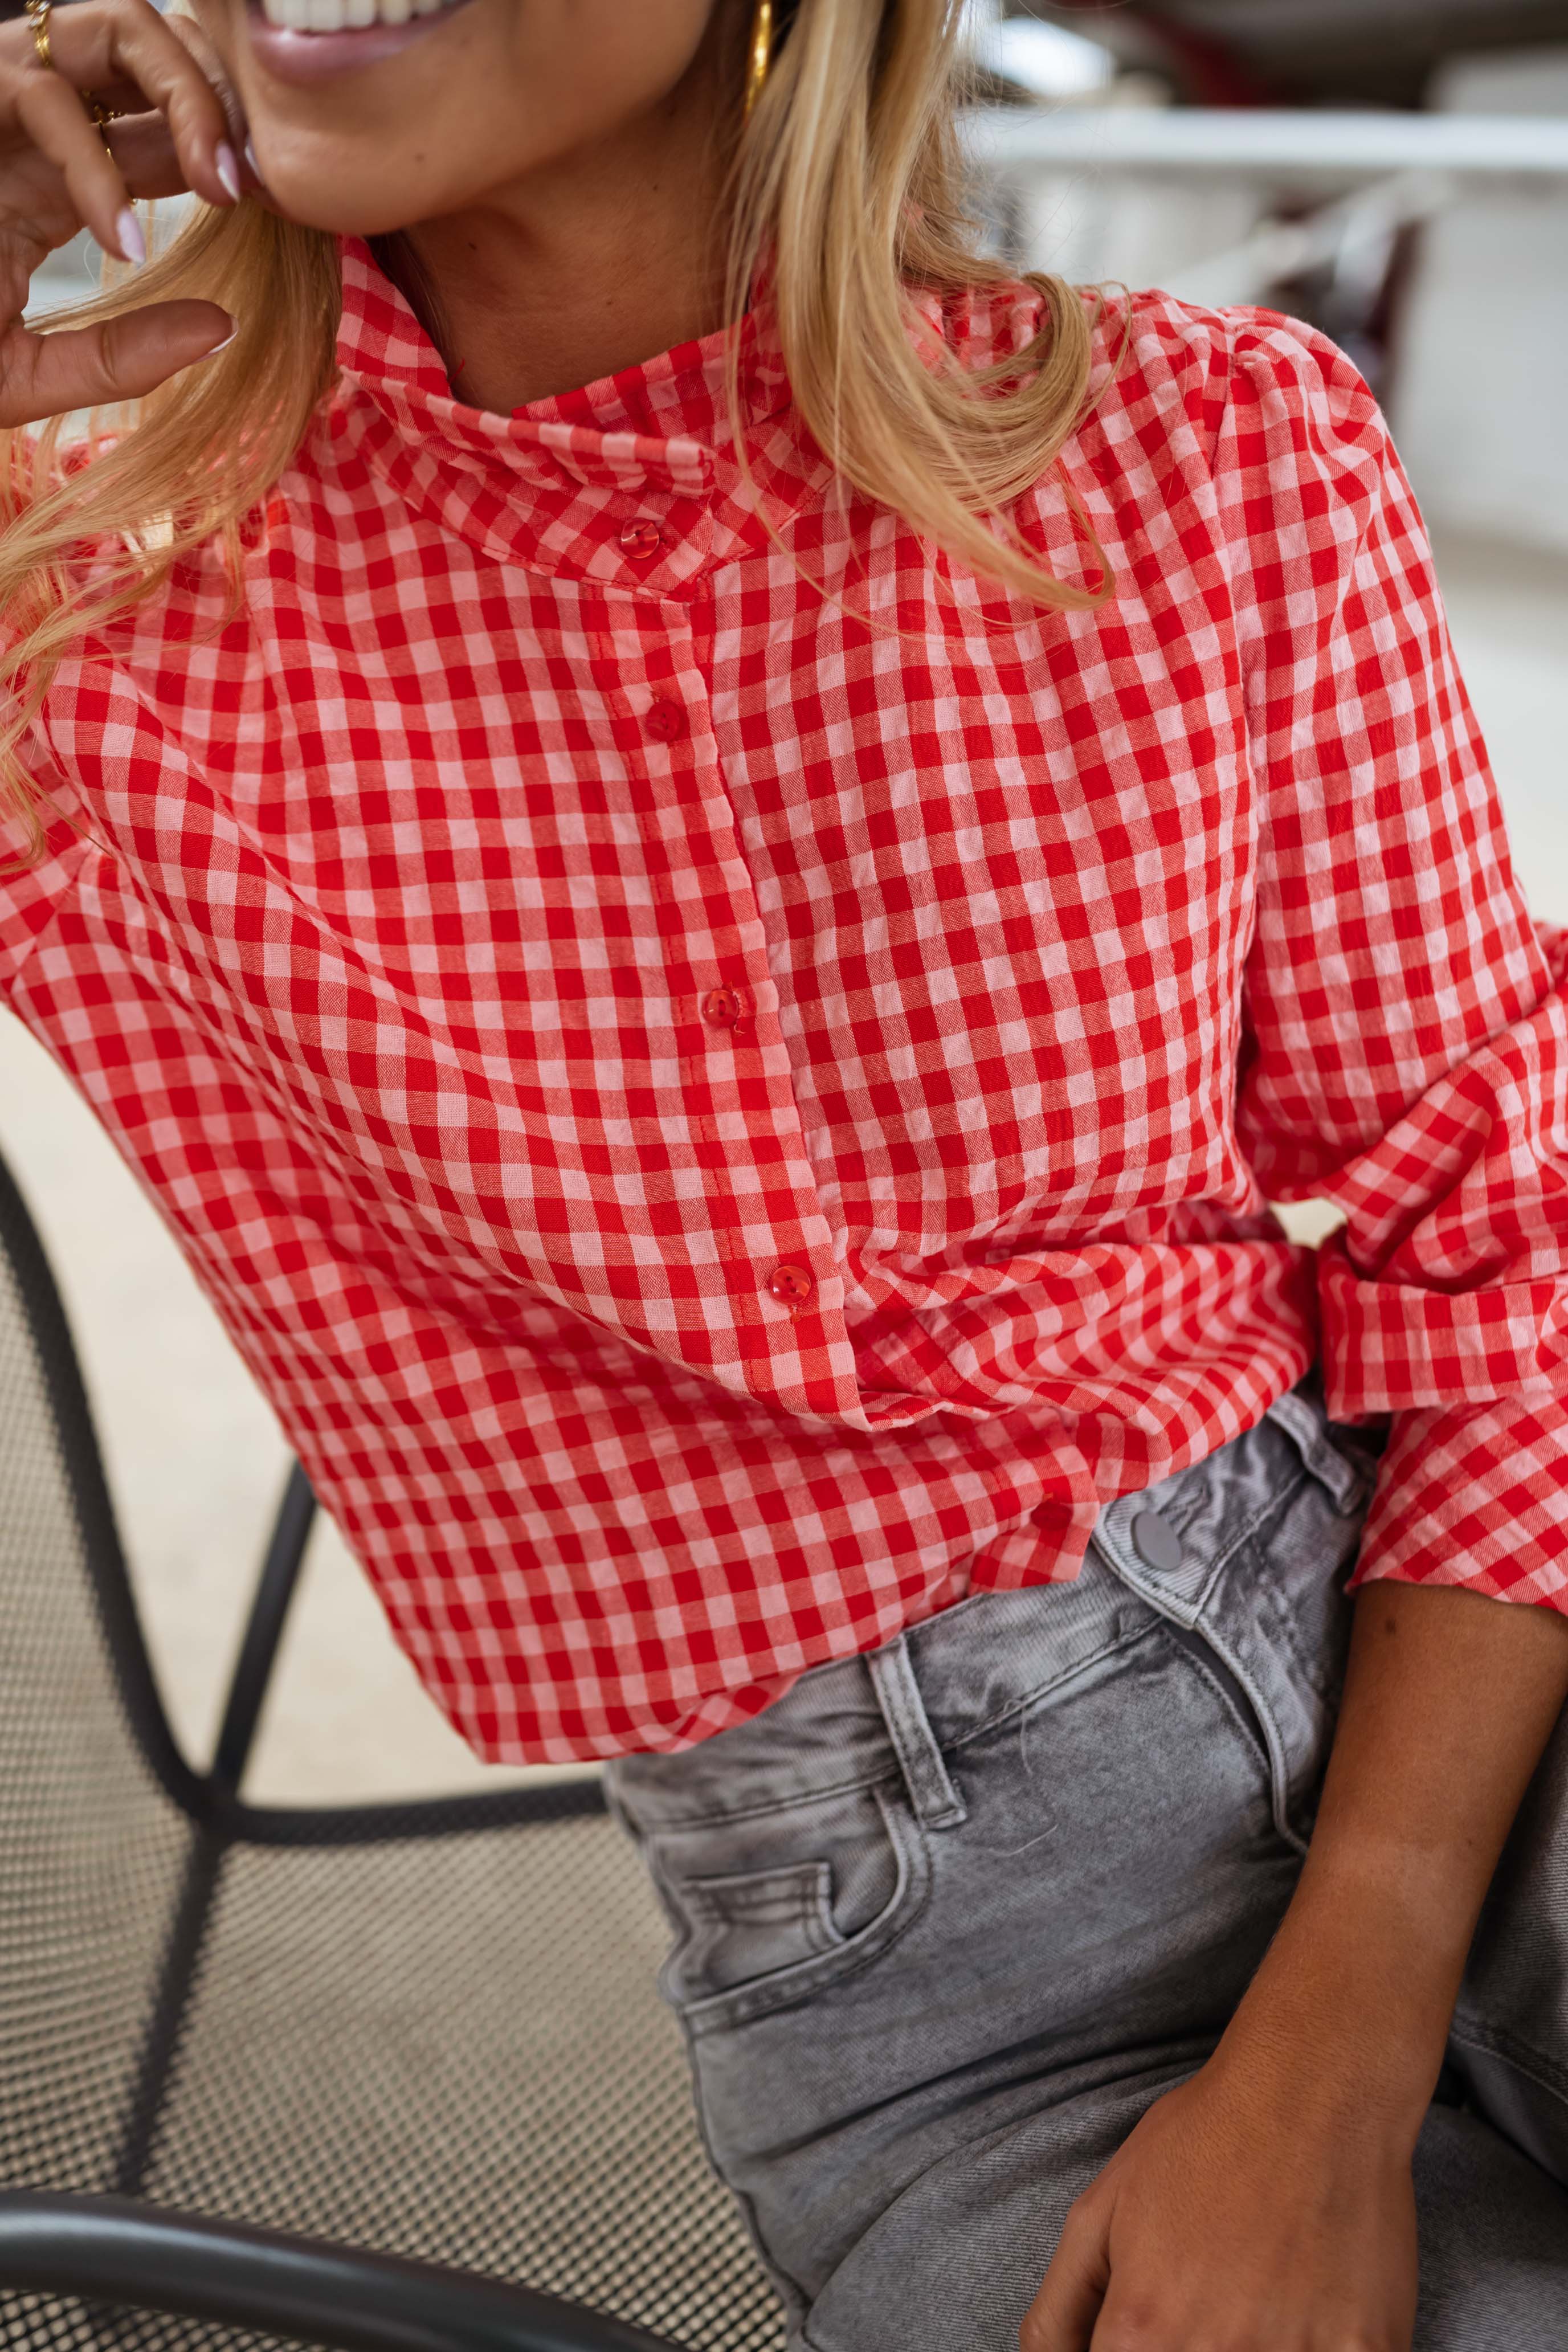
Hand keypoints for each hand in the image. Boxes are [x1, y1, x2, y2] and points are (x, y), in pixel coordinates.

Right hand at [0, 0, 245, 427]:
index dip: (221, 147)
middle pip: (139, 45)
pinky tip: (121, 242)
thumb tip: (223, 328)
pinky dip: (94, 161)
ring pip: (100, 29)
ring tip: (221, 185)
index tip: (272, 207)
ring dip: (177, 94)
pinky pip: (35, 87)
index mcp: (51, 176)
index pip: (156, 125)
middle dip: (210, 94)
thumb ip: (123, 358)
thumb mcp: (31, 377)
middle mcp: (25, 123)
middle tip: (253, 182)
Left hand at [1020, 2046, 1419, 2350]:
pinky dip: (1320, 2347)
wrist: (1311, 2093)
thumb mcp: (1100, 2210)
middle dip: (1194, 2348)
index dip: (1136, 2351)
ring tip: (1262, 2295)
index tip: (1158, 2326)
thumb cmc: (1202, 2142)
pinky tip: (1312, 2306)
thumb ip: (1060, 2312)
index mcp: (1142, 2331)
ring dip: (1258, 2348)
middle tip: (1217, 2297)